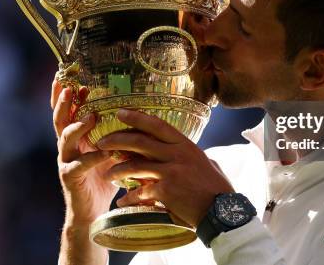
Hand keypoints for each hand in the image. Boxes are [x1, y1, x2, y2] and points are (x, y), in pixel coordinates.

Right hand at [51, 78, 120, 224]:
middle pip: (60, 120)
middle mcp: (67, 147)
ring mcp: (66, 161)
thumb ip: (113, 134)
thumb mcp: (108, 150)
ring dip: (78, 125)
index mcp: (75, 138)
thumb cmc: (102, 178)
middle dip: (64, 103)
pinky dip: (93, 157)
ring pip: (65, 138)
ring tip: (91, 116)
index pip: (68, 112)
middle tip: (70, 88)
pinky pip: (80, 164)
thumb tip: (131, 112)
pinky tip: (106, 152)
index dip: (67, 96)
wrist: (92, 211)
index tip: (74, 80)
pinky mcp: (70, 177)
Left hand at [96, 109, 233, 226]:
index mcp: (185, 145)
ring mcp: (171, 172)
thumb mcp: (204, 162)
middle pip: (140, 141)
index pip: (158, 125)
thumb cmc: (215, 187)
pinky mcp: (166, 191)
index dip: (137, 117)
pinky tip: (122, 202)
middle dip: (117, 140)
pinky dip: (129, 198)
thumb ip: (186, 154)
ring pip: (135, 166)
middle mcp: (177, 154)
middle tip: (102, 142)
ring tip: (107, 174)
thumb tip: (176, 149)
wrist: (222, 211)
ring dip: (118, 169)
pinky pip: (140, 192)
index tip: (120, 112)